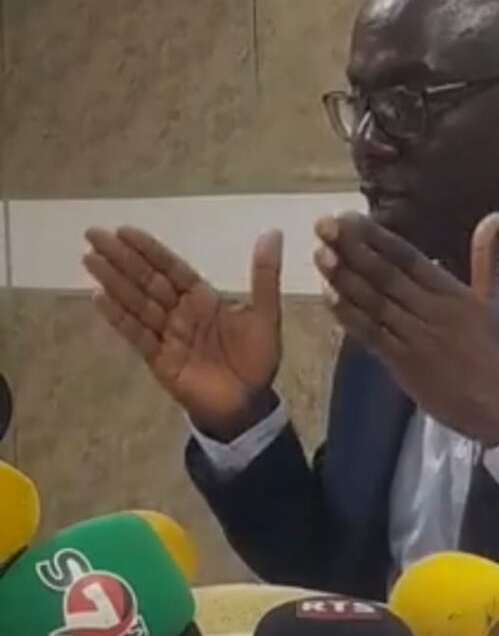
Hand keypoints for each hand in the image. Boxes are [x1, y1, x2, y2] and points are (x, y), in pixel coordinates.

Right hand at [82, 227, 282, 439]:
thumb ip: (265, 275)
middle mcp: (181, 312)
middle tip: (93, 234)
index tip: (124, 231)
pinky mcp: (159, 359)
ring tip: (89, 259)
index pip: (171, 268)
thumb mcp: (266, 313)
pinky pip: (136, 334)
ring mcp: (167, 335)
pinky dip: (119, 317)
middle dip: (121, 258)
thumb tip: (273, 232)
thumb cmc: (257, 358)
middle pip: (147, 280)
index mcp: (204, 299)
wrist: (248, 404)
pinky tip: (99, 297)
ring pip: (137, 302)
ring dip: (113, 281)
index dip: (149, 250)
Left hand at [313, 212, 498, 447]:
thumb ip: (485, 257)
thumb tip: (492, 216)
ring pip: (374, 303)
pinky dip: (349, 316)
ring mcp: (415, 337)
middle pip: (386, 275)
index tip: (349, 217)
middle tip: (323, 225)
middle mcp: (432, 310)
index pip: (409, 257)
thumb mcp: (492, 300)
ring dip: (345, 278)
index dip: (377, 236)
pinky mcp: (403, 364)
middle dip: (352, 249)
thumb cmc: (494, 353)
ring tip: (320, 254)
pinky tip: (328, 296)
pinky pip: (371, 335)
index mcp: (452, 292)